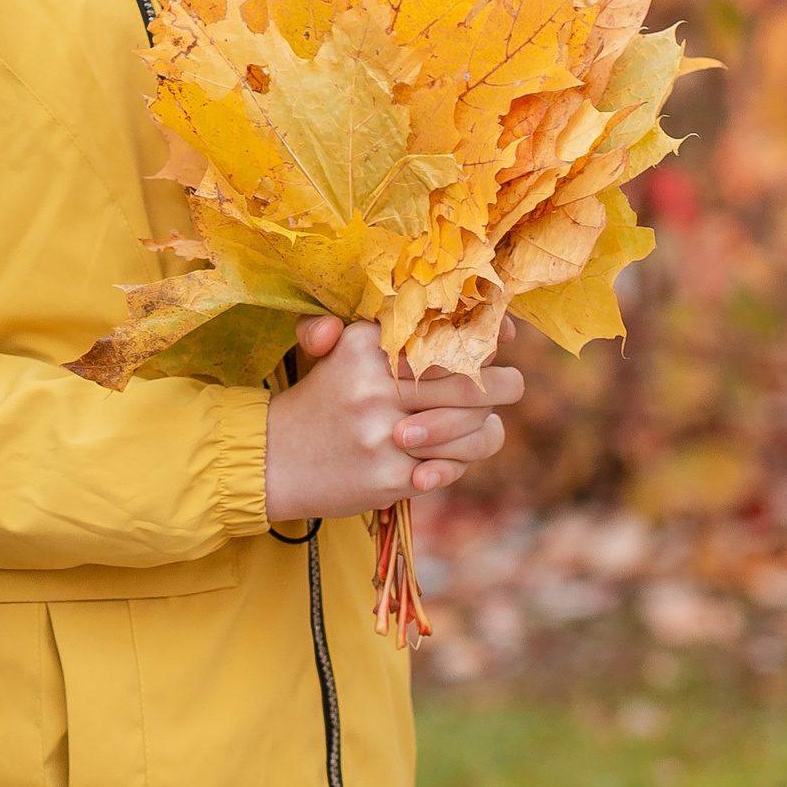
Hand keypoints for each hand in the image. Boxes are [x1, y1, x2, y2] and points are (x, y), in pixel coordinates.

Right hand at [263, 315, 516, 524]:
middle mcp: (375, 387)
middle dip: (505, 385)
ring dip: (486, 429)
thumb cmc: (319, 401)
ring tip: (487, 424)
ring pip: (470, 429)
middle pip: (471, 383)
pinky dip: (458, 465)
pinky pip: (451, 469)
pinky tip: (449, 459)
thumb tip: (455, 310)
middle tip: (513, 384)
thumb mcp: (335, 351)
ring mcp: (384, 435)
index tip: (505, 339)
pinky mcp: (390, 476)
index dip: (487, 338)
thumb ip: (380, 326)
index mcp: (365, 348)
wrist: (273, 459)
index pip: (446, 337)